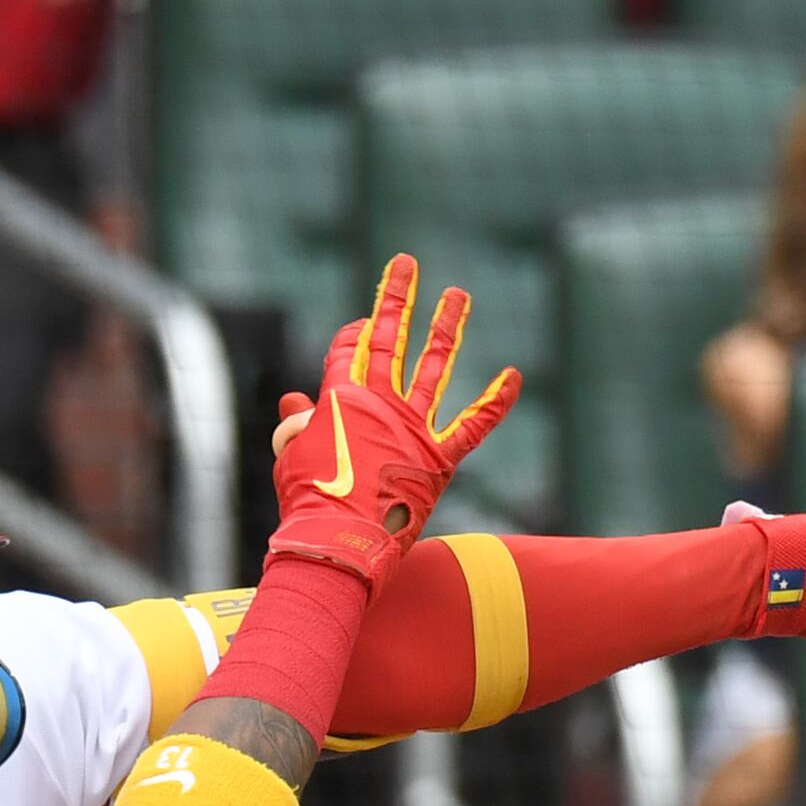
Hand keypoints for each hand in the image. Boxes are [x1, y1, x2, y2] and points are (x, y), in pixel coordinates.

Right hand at [264, 255, 518, 590]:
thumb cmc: (307, 503)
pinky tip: (514, 376)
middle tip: (406, 263)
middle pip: (389, 339)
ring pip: (433, 366)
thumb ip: (296, 425)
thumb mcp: (290, 458)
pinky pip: (473, 426)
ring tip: (457, 295)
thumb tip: (296, 404)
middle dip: (396, 298)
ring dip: (446, 327)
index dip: (349, 338)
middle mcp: (380, 402)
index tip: (356, 329)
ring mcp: (413, 427)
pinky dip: (495, 402)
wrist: (337, 542)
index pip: (347, 352)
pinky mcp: (438, 458)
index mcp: (340, 398)